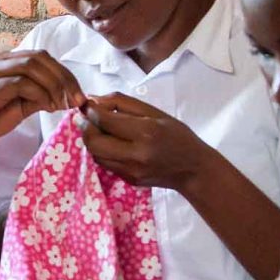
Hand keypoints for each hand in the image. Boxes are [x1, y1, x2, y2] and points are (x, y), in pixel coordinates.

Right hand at [0, 50, 85, 152]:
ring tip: (63, 105)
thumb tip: (69, 95)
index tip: (79, 95)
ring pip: (32, 66)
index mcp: (4, 60)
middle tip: (77, 100)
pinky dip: (40, 94)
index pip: (41, 56)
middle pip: (40, 57)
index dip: (65, 73)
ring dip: (54, 86)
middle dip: (64, 78)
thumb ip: (41, 95)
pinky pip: (20, 84)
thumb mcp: (22, 105)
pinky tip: (47, 107)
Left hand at [77, 93, 213, 190]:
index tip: (88, 105)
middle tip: (88, 119)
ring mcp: (131, 170)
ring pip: (95, 154)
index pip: (105, 121)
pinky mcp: (128, 180)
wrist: (193, 170)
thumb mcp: (155, 113)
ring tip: (100, 130)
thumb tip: (92, 100)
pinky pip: (104, 163)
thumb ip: (121, 103)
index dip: (91, 112)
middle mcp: (136, 154)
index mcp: (146, 132)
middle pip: (93, 141)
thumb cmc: (177, 136)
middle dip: (86, 127)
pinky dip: (101, 151)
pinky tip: (111, 143)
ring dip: (92, 139)